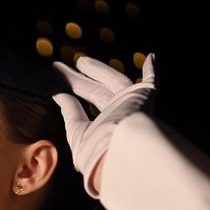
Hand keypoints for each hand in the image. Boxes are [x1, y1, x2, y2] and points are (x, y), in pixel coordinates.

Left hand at [51, 53, 157, 197]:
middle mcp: (116, 116)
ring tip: (80, 61)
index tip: (56, 89)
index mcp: (99, 129)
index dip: (69, 98)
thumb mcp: (76, 133)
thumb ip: (71, 113)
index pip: (81, 110)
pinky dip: (153, 70)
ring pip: (114, 81)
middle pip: (94, 92)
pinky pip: (152, 81)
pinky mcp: (144, 97)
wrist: (121, 153)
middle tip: (59, 68)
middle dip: (78, 81)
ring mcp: (131, 105)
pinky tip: (151, 57)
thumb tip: (59, 95)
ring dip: (98, 70)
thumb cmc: (96, 152)